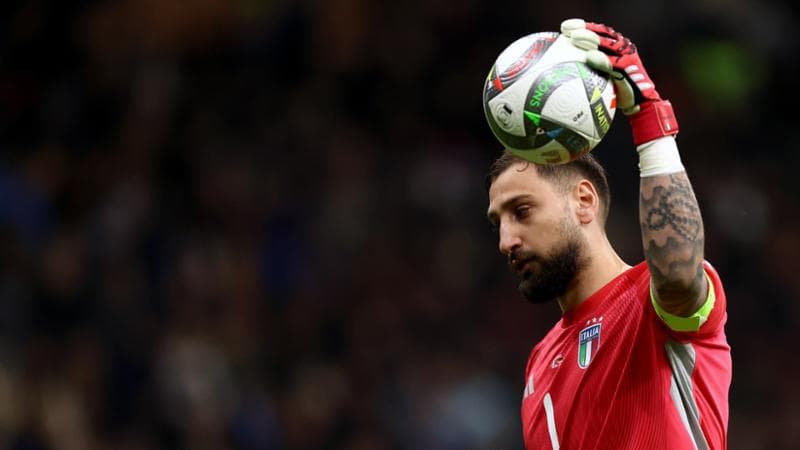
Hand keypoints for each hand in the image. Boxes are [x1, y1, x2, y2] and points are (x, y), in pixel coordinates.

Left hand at [560, 19, 678, 145]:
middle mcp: (620, 48)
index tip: (564, 27)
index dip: (582, 27)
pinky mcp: (630, 69)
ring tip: (576, 38)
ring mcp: (626, 57)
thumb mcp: (597, 80)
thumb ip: (584, 70)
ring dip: (592, 39)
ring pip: (608, 44)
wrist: (636, 104)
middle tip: (568, 31)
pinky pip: (615, 63)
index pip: (597, 32)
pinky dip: (603, 60)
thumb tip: (557, 71)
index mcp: (613, 47)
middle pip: (602, 35)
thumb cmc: (613, 92)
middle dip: (585, 30)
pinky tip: (590, 57)